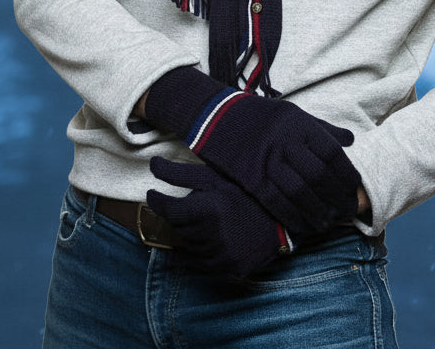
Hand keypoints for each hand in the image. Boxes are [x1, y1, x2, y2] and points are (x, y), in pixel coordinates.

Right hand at [144, 67, 360, 235]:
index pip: (333, 153)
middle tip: (346, 211)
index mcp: (300, 124)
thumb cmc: (262, 117)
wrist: (218, 117)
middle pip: (319, 175)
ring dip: (317, 213)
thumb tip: (350, 141)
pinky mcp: (252, 177)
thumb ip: (322, 129)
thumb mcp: (293, 114)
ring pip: (300, 193)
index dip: (347, 175)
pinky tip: (304, 226)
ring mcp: (267, 160)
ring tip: (328, 223)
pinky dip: (293, 218)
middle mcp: (285, 141)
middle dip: (336, 198)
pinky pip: (276, 202)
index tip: (355, 189)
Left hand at [147, 156, 289, 278]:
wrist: (282, 214)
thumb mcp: (214, 175)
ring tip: (203, 217)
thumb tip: (152, 165)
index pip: (169, 210)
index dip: (157, 201)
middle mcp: (213, 235)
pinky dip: (198, 249)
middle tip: (188, 203)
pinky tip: (206, 235)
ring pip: (187, 245)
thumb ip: (180, 173)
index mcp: (209, 209)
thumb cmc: (246, 189)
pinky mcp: (229, 268)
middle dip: (178, 214)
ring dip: (189, 231)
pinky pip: (199, 263)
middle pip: (177, 228)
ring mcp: (221, 255)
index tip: (153, 194)